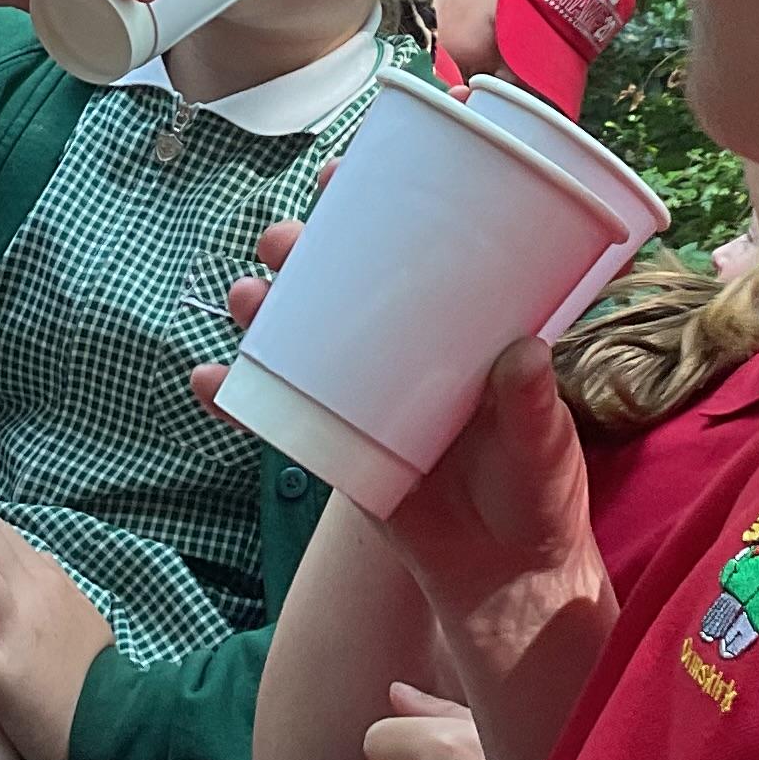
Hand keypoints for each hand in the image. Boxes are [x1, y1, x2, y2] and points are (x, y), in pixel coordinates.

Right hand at [208, 219, 602, 680]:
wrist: (506, 583)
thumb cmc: (539, 500)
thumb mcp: (546, 450)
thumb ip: (534, 409)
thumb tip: (523, 353)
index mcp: (461, 334)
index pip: (415, 253)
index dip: (375, 209)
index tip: (343, 176)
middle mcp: (408, 355)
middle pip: (343, 285)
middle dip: (304, 253)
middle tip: (284, 241)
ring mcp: (367, 399)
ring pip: (303, 339)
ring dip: (264, 311)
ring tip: (245, 298)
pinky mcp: (339, 447)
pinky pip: (282, 416)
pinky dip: (242, 399)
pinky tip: (212, 385)